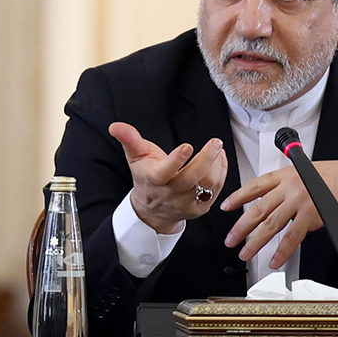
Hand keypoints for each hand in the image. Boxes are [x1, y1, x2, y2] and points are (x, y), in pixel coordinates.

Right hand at [109, 122, 227, 233]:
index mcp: (154, 179)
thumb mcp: (136, 157)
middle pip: (192, 178)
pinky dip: (222, 173)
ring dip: (217, 165)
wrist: (152, 210)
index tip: (187, 146)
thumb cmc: (146, 177)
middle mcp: (170, 194)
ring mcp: (186, 203)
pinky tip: (220, 160)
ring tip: (217, 149)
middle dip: (206, 159)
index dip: (176, 160)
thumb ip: (129, 140)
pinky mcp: (200, 208)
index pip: (164, 172)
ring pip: (208, 186)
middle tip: (215, 143)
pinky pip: (216, 191)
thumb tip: (115, 126)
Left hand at [220, 160, 337, 268]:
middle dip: (241, 227)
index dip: (237, 197)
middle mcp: (289, 187)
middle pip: (258, 209)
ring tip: (245, 253)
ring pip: (270, 225)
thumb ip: (287, 184)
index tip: (225, 206)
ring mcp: (298, 201)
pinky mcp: (310, 215)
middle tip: (230, 239)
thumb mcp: (304, 171)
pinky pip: (291, 238)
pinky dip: (281, 252)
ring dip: (255, 242)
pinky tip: (273, 261)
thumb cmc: (335, 177)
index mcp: (285, 175)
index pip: (255, 186)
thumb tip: (271, 200)